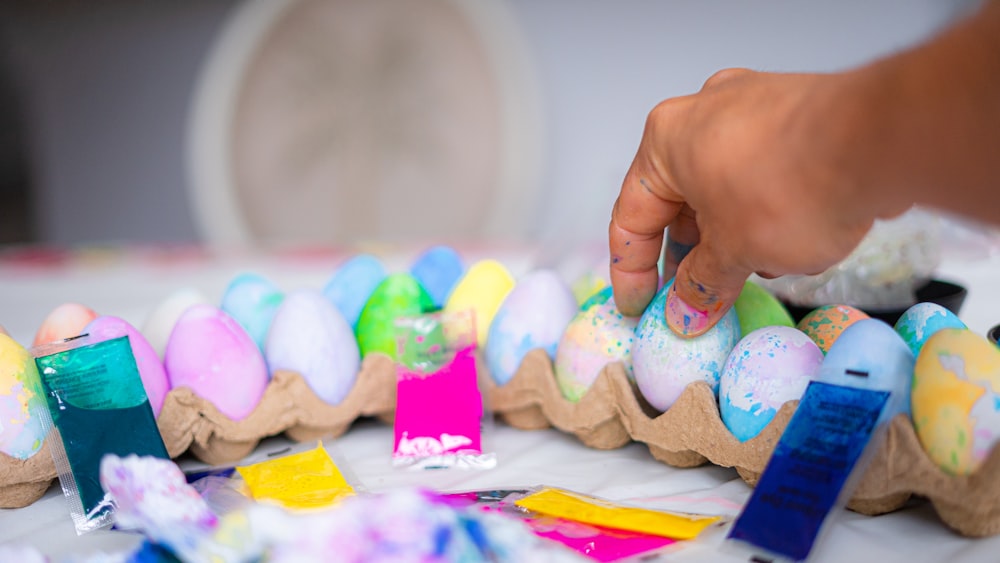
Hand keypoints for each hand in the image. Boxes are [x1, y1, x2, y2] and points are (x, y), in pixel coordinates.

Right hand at [609, 69, 898, 335]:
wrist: (884, 141)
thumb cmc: (792, 188)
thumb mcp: (735, 253)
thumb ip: (701, 285)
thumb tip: (684, 313)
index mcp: (666, 141)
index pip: (630, 217)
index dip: (630, 274)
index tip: (639, 309)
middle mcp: (702, 114)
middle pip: (677, 201)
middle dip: (687, 256)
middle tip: (692, 301)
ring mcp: (751, 108)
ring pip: (721, 188)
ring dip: (728, 236)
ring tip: (750, 275)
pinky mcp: (795, 115)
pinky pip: (760, 173)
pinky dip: (760, 211)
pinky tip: (786, 245)